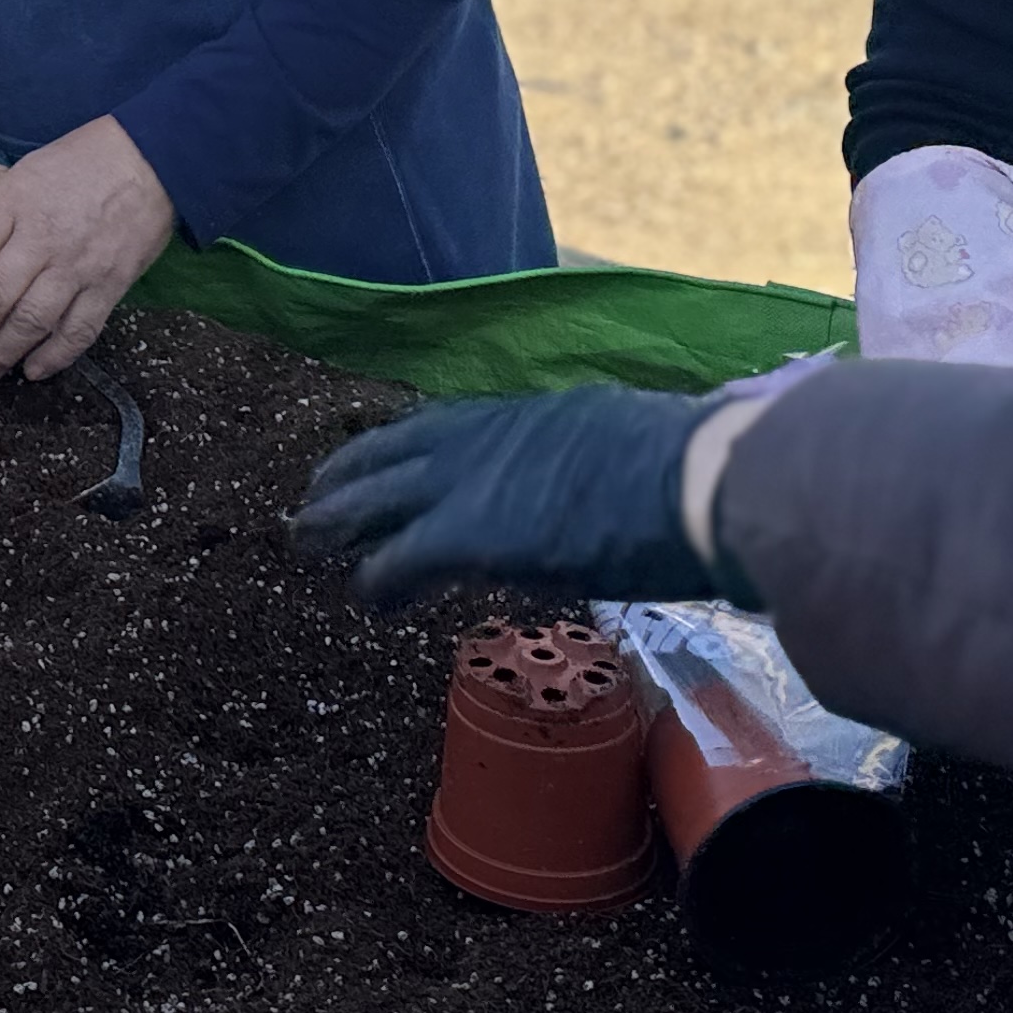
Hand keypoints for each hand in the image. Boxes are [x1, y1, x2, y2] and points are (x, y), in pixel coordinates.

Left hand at [0, 117, 175, 381]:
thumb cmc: (79, 164)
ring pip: (30, 322)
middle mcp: (42, 238)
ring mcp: (78, 266)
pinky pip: (78, 331)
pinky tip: (32, 370)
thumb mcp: (20, 176)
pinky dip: (53, 357)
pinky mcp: (110, 286)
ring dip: (0, 354)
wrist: (150, 160)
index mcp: (14, 203)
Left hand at [285, 386, 731, 609]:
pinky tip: (369, 599)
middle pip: (389, 449)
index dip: (403, 448)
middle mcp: (486, 434)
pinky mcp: (467, 532)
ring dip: (336, 520)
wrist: (703, 481)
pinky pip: (398, 557)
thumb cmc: (694, 473)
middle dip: (348, 475)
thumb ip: (591, 463)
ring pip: (374, 495)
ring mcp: (471, 478)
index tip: (381, 462)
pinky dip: (376, 579)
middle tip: (318, 498)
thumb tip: (596, 486)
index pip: (442, 425)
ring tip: (310, 541)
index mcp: (528, 413)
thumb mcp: (627, 448)